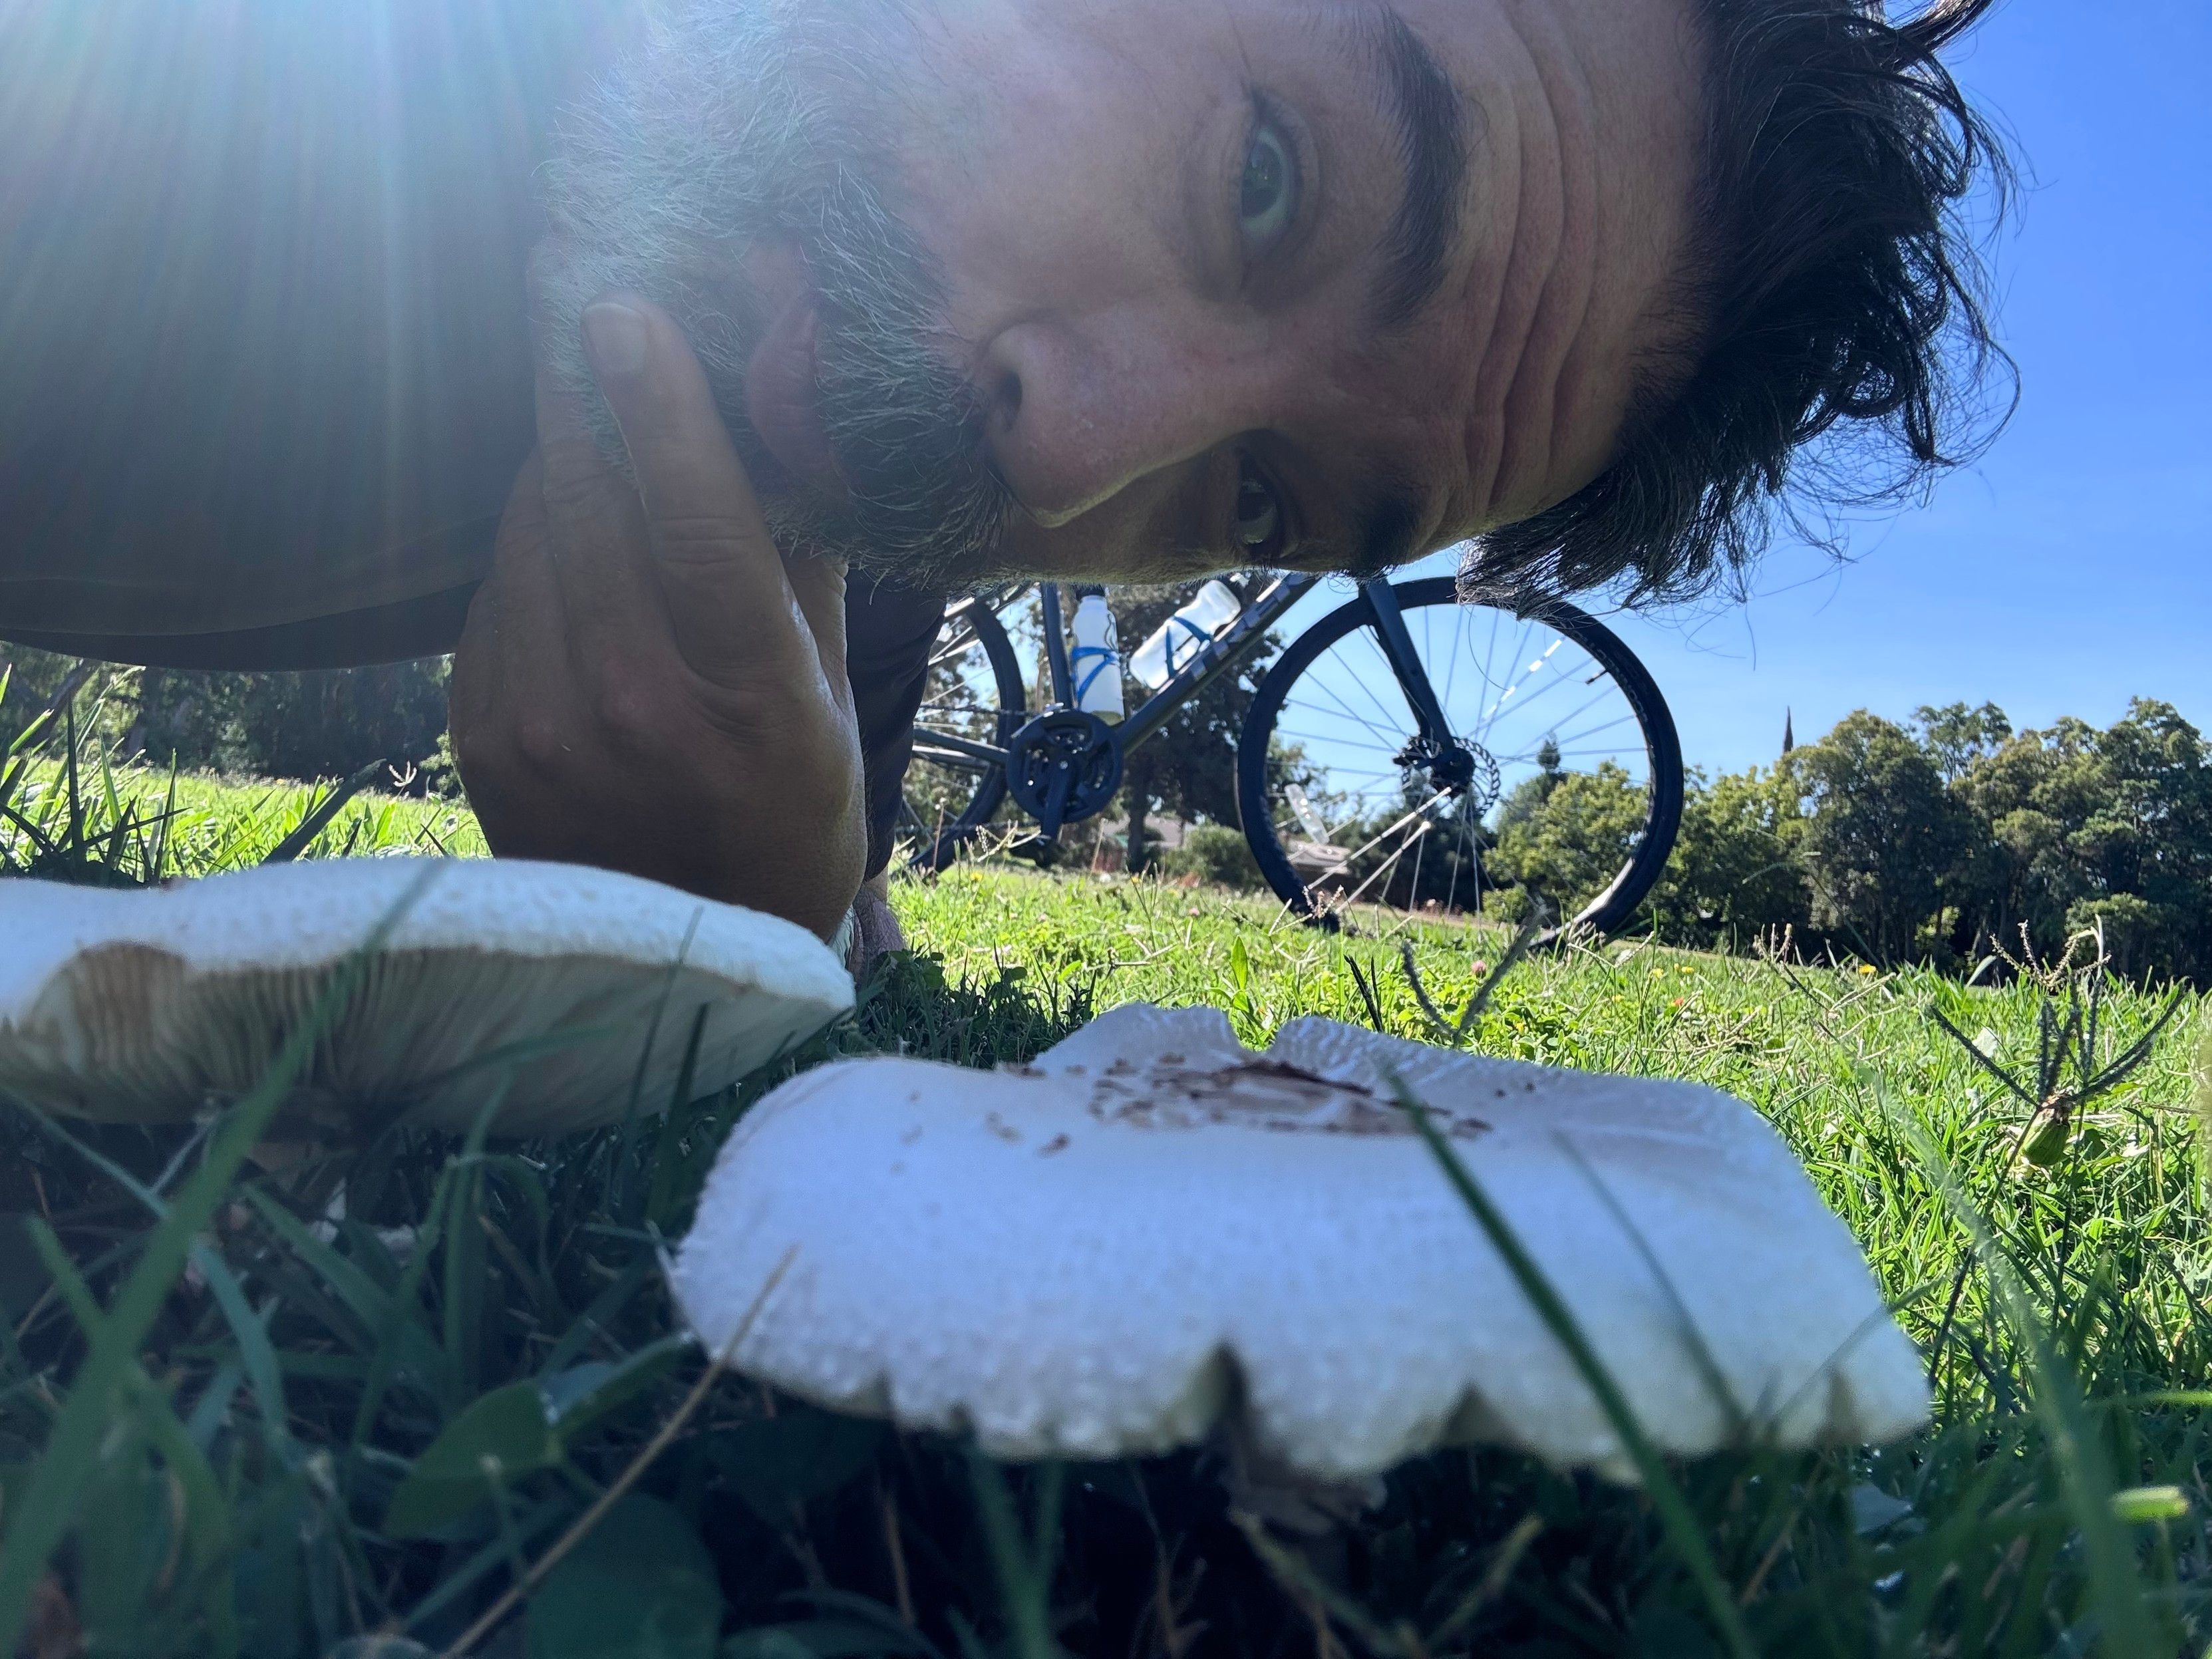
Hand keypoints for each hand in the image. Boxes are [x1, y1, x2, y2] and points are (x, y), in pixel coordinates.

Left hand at [450, 293, 864, 940]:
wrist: (690, 955)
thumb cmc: (788, 814)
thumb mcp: (832, 700)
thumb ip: (799, 568)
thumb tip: (775, 427)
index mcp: (751, 700)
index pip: (697, 521)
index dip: (658, 403)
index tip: (622, 306)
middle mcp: (637, 709)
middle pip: (588, 497)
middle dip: (583, 391)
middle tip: (580, 302)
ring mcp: (546, 727)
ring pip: (529, 531)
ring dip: (558, 466)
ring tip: (595, 438)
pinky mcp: (482, 737)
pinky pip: (494, 591)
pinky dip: (530, 551)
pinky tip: (571, 560)